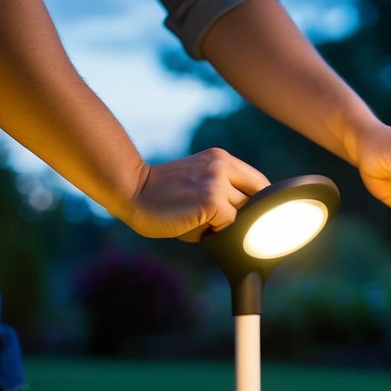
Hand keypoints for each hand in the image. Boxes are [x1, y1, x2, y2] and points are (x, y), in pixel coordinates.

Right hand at [123, 148, 269, 240]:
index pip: (258, 182)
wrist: (132, 192)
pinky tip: (198, 226)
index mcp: (221, 159)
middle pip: (258, 198)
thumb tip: (253, 219)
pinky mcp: (212, 200)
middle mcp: (222, 165)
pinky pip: (231, 223)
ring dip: (229, 223)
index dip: (257, 203)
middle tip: (224, 225)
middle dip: (246, 215)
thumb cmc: (164, 197)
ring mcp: (218, 182)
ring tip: (204, 221)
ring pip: (245, 212)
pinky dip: (218, 231)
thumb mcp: (199, 184)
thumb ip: (225, 194)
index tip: (250, 218)